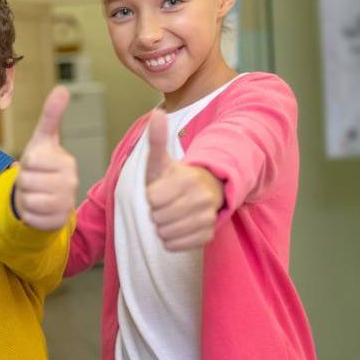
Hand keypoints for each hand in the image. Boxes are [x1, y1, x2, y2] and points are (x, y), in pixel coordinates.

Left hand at [14, 86, 77, 229]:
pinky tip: (37, 208)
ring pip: (27, 200)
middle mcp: (71, 182)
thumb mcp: (43, 141)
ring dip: (24, 197)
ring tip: (35, 193)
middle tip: (34, 180)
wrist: (46, 197)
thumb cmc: (42, 166)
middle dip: (23, 181)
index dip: (26, 163)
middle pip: (26, 181)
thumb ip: (51, 116)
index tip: (36, 163)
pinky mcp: (58, 221)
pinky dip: (28, 214)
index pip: (32, 160)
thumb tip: (63, 88)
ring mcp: (66, 203)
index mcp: (66, 161)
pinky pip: (30, 217)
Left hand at [144, 109, 223, 250]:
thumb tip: (157, 113)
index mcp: (189, 179)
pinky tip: (177, 226)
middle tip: (167, 202)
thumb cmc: (175, 177)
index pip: (152, 199)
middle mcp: (203, 199)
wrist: (203, 192)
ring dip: (162, 226)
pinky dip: (172, 239)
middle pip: (158, 218)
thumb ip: (157, 139)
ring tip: (171, 213)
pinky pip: (175, 245)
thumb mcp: (162, 160)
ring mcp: (207, 218)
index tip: (160, 189)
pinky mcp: (208, 235)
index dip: (151, 195)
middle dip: (156, 211)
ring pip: (165, 233)